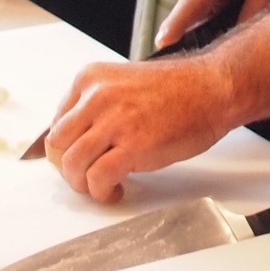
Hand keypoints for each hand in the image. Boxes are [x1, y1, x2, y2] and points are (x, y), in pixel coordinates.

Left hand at [45, 57, 237, 202]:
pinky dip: (101, 192)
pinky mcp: (132, 146)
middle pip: (58, 144)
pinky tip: (114, 191)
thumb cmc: (179, 88)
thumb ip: (99, 105)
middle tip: (85, 176)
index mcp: (92, 78)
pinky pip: (98, 178)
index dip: (67, 146)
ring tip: (100, 186)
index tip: (78, 158)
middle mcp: (97, 96)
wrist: (212, 89)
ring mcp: (114, 121)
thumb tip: (80, 139)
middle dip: (69, 166)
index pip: (57, 121)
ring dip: (82, 183)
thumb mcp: (125, 83)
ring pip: (72, 164)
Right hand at [156, 0, 269, 47]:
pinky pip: (203, 7)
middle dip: (201, 34)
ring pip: (198, 12)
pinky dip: (215, 17)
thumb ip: (255, 10)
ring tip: (234, 29)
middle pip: (193, 12)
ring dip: (212, 25)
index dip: (178, 23)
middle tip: (220, 54)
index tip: (161, 42)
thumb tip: (235, 42)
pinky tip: (232, 18)